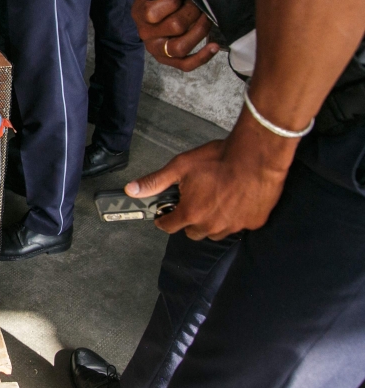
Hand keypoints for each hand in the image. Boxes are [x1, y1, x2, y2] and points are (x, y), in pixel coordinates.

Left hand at [125, 111, 295, 239]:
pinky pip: (238, 226)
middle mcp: (212, 225)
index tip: (164, 215)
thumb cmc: (219, 159)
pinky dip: (234, 217)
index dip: (164, 219)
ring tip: (214, 200)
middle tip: (194, 201)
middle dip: (189, 220)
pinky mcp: (254, 222)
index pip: (169, 226)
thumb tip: (131, 190)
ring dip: (211, 221)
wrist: (257, 155)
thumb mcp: (180, 166)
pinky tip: (235, 200)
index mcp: (191, 213)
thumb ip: (155, 181)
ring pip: (215, 232)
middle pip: (193, 232)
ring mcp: (234, 226)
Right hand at [131, 0, 219, 70]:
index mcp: (140, 14)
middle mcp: (145, 35)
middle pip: (175, 27)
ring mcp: (157, 49)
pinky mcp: (169, 60)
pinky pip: (185, 65)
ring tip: (206, 18)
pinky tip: (214, 46)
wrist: (150, 11)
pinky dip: (202, 58)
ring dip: (199, 31)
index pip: (156, 11)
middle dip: (193, 12)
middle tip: (197, 3)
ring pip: (181, 47)